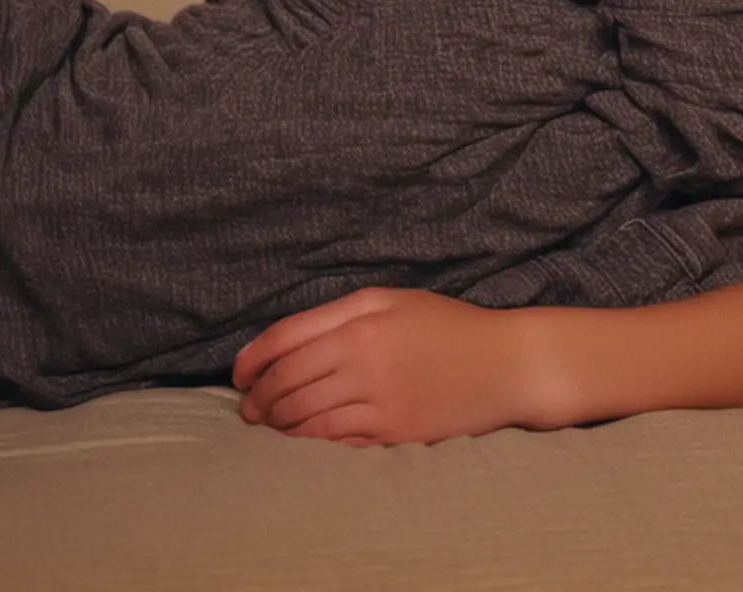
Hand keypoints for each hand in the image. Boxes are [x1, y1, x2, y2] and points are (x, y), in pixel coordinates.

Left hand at [231, 287, 541, 445]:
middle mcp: (363, 363)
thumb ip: (338, 313)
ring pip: (306, 419)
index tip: (238, 374)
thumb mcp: (393, 299)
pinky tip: (302, 439)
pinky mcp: (393, 434)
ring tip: (269, 424)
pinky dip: (310, 442)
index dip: (251, 359)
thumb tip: (288, 341)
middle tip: (248, 407)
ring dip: (278, 424)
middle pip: (288, 384)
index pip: (284, 343)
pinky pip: (337, 442)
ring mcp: (378, 403)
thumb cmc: (447, 326)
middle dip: (259, 398)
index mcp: (360, 324)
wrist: (504, 365)